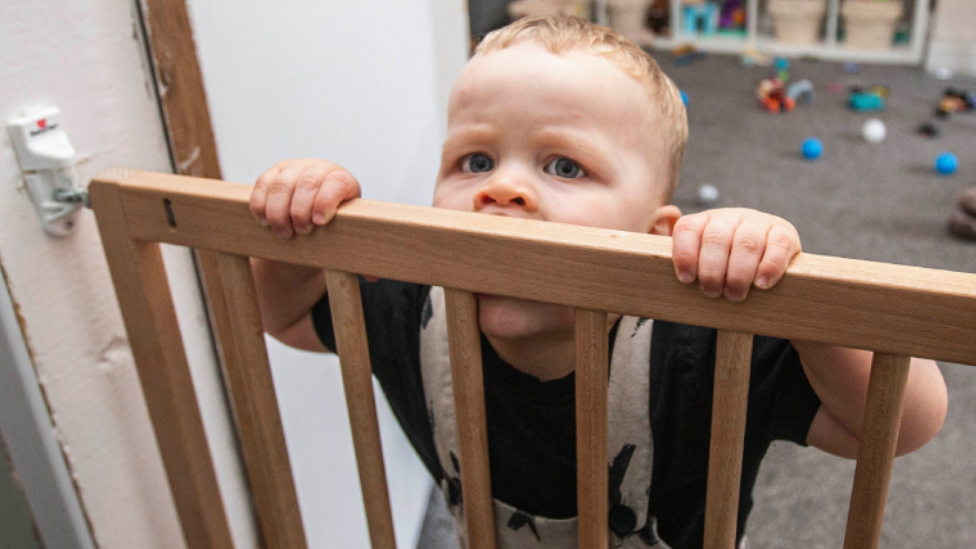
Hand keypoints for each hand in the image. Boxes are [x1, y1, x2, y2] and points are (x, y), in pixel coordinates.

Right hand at [249, 159, 360, 238]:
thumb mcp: (346, 226)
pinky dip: (261, 205)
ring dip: (279, 212)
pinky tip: (265, 222)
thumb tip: (358, 259)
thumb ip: (351, 232)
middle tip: (301, 232)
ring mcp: (295, 167)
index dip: (326, 202)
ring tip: (283, 233)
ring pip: (282, 185)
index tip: (319, 222)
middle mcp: (318, 168)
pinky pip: (262, 184)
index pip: (336, 182)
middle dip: (300, 211)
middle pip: (307, 183)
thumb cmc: (333, 224)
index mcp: (341, 179)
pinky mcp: (274, 172)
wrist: (315, 215)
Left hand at [671, 208, 800, 301]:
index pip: (687, 228)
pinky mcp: (784, 233)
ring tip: (735, 295)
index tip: (686, 279)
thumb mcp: (703, 261)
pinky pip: (777, 245)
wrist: (767, 263)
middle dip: (712, 270)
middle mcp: (730, 217)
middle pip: (716, 238)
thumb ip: (684, 262)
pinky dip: (769, 266)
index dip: (684, 254)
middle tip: (712, 293)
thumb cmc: (726, 268)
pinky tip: (761, 284)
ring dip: (738, 273)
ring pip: (746, 242)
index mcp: (704, 222)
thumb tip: (661, 264)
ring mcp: (758, 222)